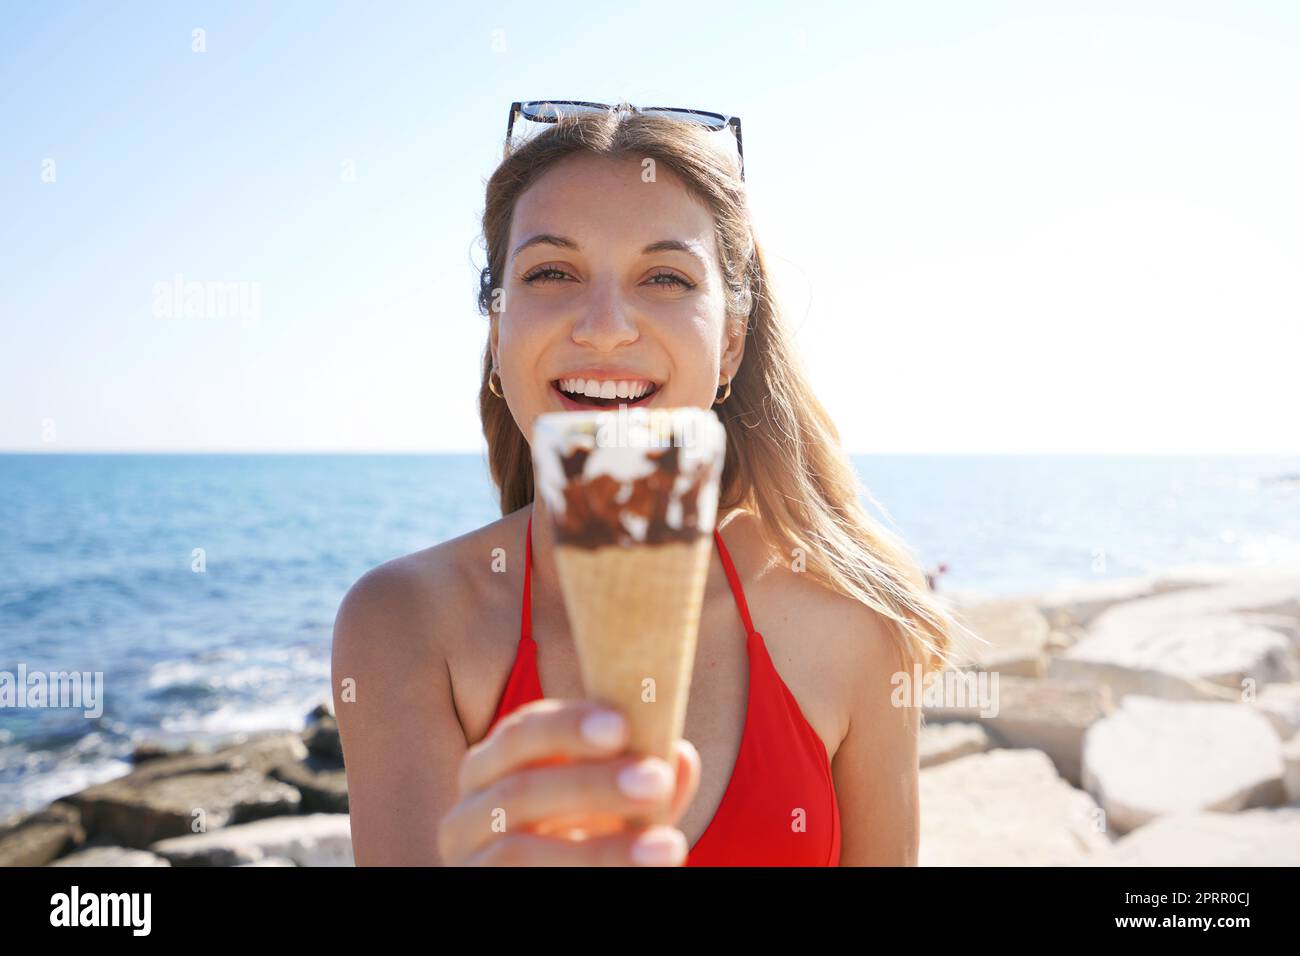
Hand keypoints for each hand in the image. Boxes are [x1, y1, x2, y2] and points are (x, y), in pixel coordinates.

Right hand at [438, 699, 700, 865]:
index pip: (522, 732)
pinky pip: (523, 886)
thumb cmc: (585, 843)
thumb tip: (680, 756)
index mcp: (496, 767)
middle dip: (590, 783)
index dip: (569, 725)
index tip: (623, 725)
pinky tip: (636, 874)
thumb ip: (647, 786)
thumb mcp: (615, 811)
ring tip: (669, 847)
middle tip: (655, 781)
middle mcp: (470, 810)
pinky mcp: (476, 892)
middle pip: (518, 788)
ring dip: (600, 851)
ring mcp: (469, 861)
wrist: (563, 884)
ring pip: (519, 852)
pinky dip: (584, 876)